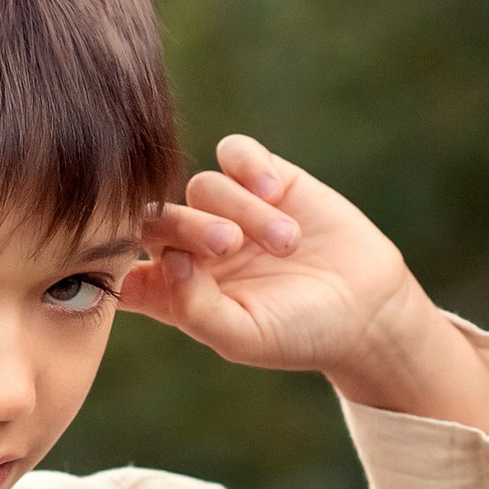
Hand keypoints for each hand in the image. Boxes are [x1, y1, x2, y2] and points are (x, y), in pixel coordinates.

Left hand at [119, 135, 421, 385]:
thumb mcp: (244, 336)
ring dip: (242, 211)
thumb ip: (194, 308)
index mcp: (172, 290)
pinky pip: (234, 152)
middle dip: (189, 227)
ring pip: (202, 185)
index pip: (119, 265)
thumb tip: (166, 261)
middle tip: (230, 247)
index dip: (127, 258)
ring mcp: (227, 208)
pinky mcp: (265, 177)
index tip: (167, 269)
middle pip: (155, 216)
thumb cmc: (300, 332)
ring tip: (286, 244)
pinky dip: (251, 167)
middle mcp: (191, 245)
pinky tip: (278, 194)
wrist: (368, 307)